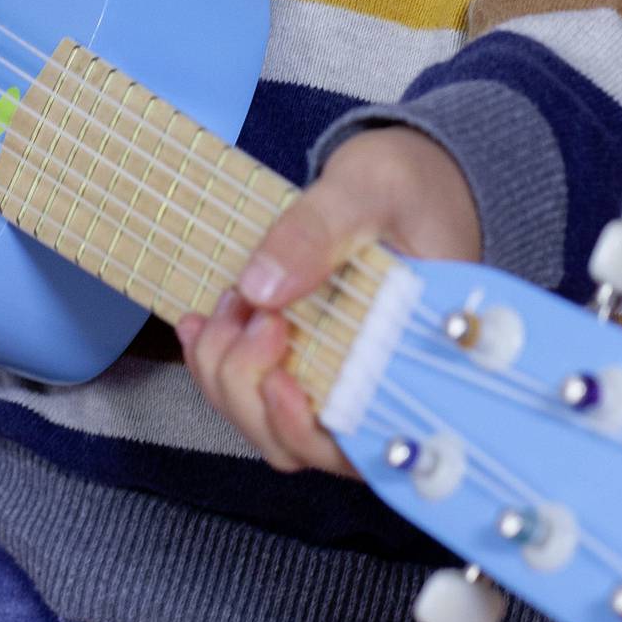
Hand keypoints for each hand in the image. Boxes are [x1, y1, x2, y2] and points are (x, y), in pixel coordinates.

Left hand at [176, 123, 481, 477]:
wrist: (411, 176)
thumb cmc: (409, 182)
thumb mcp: (368, 188)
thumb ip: (317, 231)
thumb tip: (261, 287)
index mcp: (419, 357)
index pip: (368, 440)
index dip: (312, 431)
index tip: (278, 379)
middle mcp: (384, 388)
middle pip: (307, 445)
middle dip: (251, 390)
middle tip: (247, 311)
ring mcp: (345, 381)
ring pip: (273, 429)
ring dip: (229, 377)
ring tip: (228, 304)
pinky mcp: (313, 364)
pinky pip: (257, 395)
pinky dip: (218, 366)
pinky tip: (202, 323)